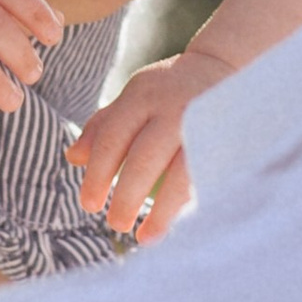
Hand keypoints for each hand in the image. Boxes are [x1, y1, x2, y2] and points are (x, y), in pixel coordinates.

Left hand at [66, 48, 232, 246]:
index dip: (97, 174)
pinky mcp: (227, 140)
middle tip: (115, 223)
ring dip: (161, 211)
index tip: (89, 205)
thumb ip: (105, 125)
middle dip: (126, 196)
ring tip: (145, 237)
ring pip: (181, 174)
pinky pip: (209, 178)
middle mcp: (173, 108)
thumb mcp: (136, 95)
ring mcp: (205, 124)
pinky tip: (183, 226)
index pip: (112, 138)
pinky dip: (193, 204)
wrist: (226, 64)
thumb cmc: (170, 88)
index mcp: (143, 96)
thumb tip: (73, 158)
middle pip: (143, 159)